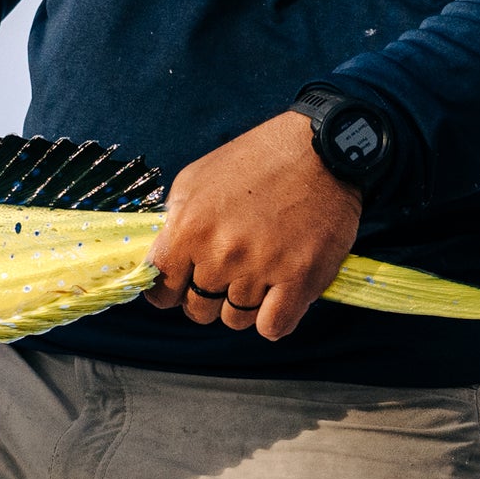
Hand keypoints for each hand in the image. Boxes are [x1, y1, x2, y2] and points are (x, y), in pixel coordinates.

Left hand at [144, 112, 361, 341]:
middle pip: (198, 310)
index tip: (183, 283)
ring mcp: (261, 268)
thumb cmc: (255, 161)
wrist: (318, 150)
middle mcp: (221, 253)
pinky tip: (278, 296)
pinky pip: (273, 328)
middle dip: (208, 297)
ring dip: (244, 304)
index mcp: (189, 228)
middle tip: (229, 272)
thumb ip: (173, 223)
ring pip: (236, 320)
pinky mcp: (300, 279)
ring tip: (258, 273)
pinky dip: (273, 319)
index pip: (161, 291)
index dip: (170, 291)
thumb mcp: (195, 179)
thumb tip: (162, 259)